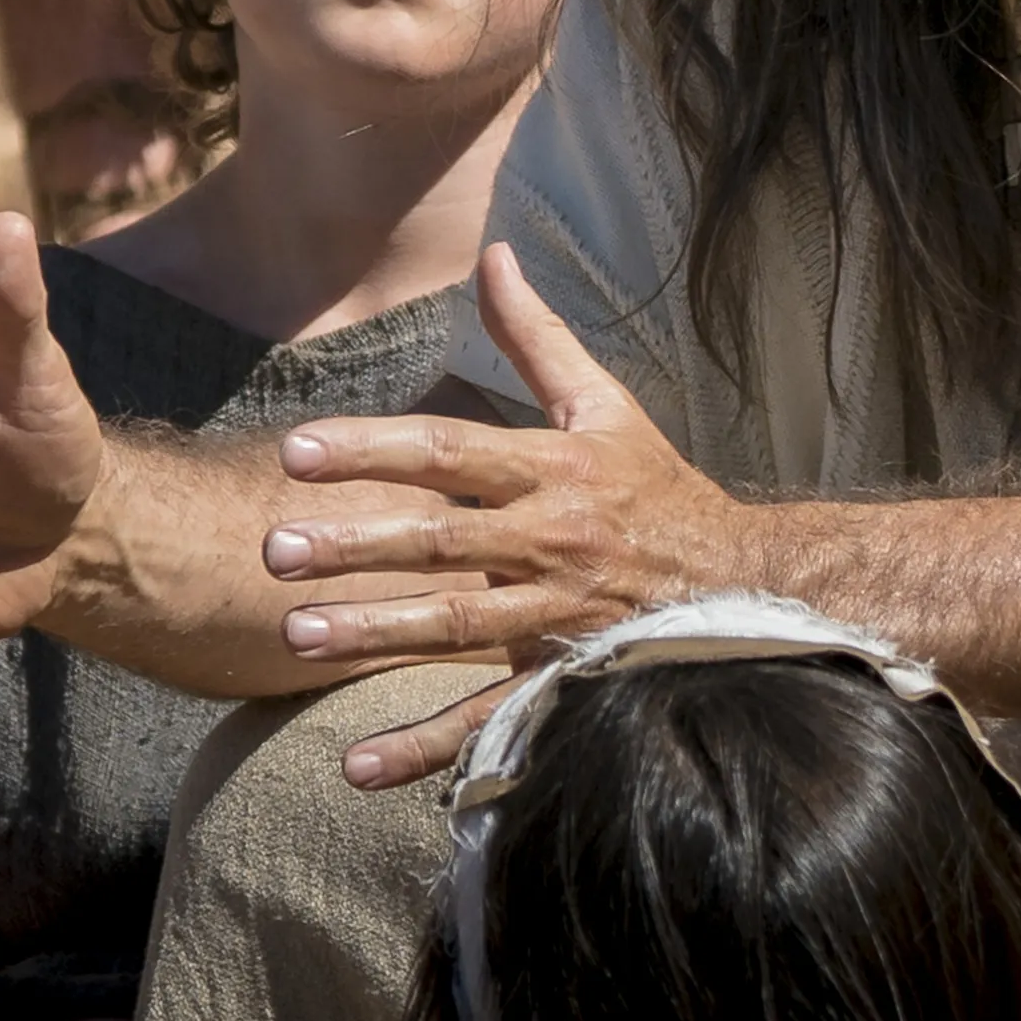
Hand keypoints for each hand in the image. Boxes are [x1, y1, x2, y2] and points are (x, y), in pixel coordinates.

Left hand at [260, 243, 749, 788]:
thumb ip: (538, 337)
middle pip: (443, 541)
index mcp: (555, 470)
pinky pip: (489, 717)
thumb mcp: (605, 406)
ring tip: (298, 636)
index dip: (373, 451)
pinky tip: (357, 765)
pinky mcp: (562, 677)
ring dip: (376, 634)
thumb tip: (493, 256)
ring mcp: (555, 615)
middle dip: (357, 545)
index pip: (451, 452)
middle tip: (275, 549)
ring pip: (457, 627)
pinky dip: (425, 748)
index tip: (298, 451)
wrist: (744, 581)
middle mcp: (551, 540)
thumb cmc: (658, 489)